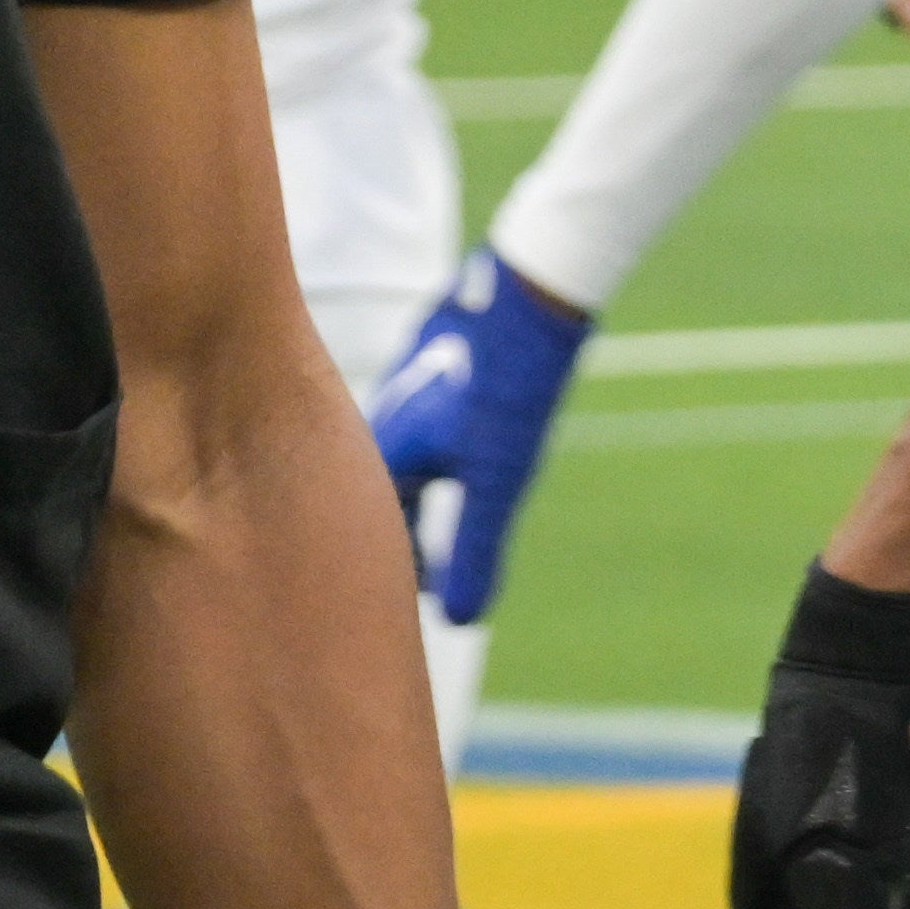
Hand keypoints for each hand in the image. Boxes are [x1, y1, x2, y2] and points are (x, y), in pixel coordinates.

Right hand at [361, 250, 592, 626]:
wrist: (531, 288)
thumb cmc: (507, 386)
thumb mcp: (496, 480)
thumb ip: (474, 549)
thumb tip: (463, 620)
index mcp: (380, 454)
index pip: (378, 534)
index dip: (402, 572)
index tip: (428, 600)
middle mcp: (381, 418)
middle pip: (382, 494)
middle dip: (402, 533)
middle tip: (433, 570)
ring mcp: (407, 382)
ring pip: (400, 452)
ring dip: (417, 489)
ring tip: (447, 517)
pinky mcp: (435, 353)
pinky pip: (421, 416)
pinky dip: (434, 447)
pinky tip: (459, 444)